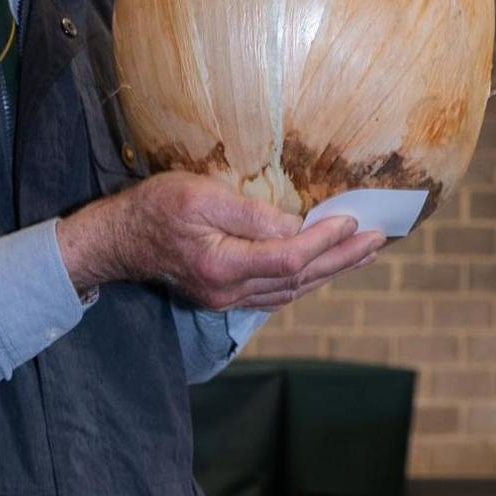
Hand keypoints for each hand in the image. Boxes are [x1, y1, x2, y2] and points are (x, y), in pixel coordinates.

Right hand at [55, 171, 386, 312]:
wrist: (117, 240)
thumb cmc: (154, 207)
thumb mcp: (199, 195)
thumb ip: (250, 213)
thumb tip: (297, 226)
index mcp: (222, 265)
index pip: (290, 257)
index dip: (325, 240)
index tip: (351, 219)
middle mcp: (228, 291)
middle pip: (300, 279)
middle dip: (343, 259)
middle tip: (379, 240)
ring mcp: (226, 299)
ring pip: (292, 290)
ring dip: (331, 271)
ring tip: (363, 253)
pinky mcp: (224, 297)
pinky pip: (276, 293)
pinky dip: (306, 279)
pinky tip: (324, 268)